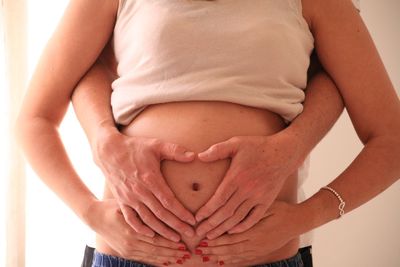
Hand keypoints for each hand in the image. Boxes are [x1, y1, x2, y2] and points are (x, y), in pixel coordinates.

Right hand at [85, 199, 191, 265]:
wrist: (94, 216)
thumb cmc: (114, 204)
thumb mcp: (128, 200)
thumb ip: (142, 204)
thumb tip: (162, 197)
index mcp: (133, 227)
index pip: (157, 232)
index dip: (172, 235)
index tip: (185, 236)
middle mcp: (130, 239)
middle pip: (157, 246)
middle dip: (173, 249)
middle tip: (187, 251)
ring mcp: (127, 247)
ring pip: (152, 254)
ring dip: (167, 256)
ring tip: (181, 256)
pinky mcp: (125, 251)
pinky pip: (144, 257)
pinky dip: (157, 259)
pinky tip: (167, 259)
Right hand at [93, 127, 195, 241]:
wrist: (108, 151)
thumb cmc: (135, 147)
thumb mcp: (156, 145)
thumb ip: (175, 151)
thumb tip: (194, 156)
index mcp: (150, 179)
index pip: (169, 201)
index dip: (181, 213)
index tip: (193, 221)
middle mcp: (140, 192)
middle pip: (161, 214)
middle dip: (177, 226)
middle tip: (190, 235)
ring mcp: (130, 198)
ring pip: (148, 219)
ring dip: (162, 231)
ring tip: (175, 239)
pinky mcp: (122, 201)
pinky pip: (131, 219)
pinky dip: (141, 229)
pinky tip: (151, 235)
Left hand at [194, 201, 303, 265]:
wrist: (297, 222)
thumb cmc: (282, 211)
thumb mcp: (267, 207)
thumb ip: (250, 211)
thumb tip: (233, 211)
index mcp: (255, 232)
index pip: (230, 237)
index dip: (216, 238)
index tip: (205, 238)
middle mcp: (255, 244)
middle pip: (230, 248)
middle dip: (214, 249)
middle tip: (200, 249)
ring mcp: (258, 250)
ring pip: (236, 256)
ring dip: (220, 256)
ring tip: (207, 256)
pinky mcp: (261, 252)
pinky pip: (244, 259)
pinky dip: (232, 260)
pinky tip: (223, 260)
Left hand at [195, 133, 304, 237]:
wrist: (283, 153)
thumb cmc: (257, 146)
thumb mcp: (236, 143)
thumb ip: (217, 150)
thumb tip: (199, 156)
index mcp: (237, 177)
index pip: (218, 199)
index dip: (207, 210)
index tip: (196, 218)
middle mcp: (247, 190)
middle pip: (226, 212)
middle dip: (211, 224)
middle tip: (198, 233)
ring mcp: (258, 197)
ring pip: (238, 217)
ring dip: (223, 228)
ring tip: (211, 236)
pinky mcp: (267, 201)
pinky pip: (253, 218)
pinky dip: (243, 226)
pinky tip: (232, 231)